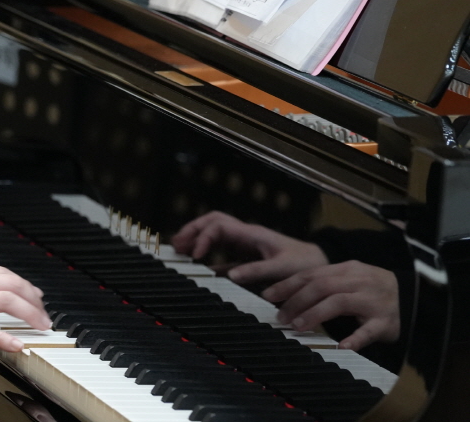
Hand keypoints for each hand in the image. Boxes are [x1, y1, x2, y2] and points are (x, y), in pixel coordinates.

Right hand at [0, 258, 50, 352]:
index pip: (3, 272)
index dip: (24, 284)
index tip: (34, 294)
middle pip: (11, 284)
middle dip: (33, 298)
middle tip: (43, 312)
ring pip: (6, 301)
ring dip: (29, 313)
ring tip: (40, 324)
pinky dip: (5, 339)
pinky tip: (18, 345)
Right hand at [171, 211, 326, 283]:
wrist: (321, 263)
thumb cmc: (305, 263)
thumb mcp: (282, 267)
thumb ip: (256, 271)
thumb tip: (230, 276)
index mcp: (251, 233)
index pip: (218, 226)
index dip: (203, 237)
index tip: (196, 254)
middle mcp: (245, 235)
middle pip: (210, 223)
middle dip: (192, 230)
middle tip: (176, 244)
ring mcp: (245, 243)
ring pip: (213, 234)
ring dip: (196, 239)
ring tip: (180, 250)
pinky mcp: (247, 255)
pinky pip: (222, 252)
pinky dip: (208, 256)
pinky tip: (200, 267)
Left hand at [263, 260, 400, 349]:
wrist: (416, 297)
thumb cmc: (372, 290)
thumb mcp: (349, 279)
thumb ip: (324, 283)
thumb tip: (288, 295)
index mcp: (346, 269)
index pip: (311, 274)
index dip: (288, 285)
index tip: (268, 296)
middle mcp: (358, 281)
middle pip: (321, 286)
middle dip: (296, 301)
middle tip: (281, 317)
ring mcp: (373, 301)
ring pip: (339, 303)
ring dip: (315, 314)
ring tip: (297, 326)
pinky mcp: (386, 321)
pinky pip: (369, 330)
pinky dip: (355, 338)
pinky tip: (340, 346)